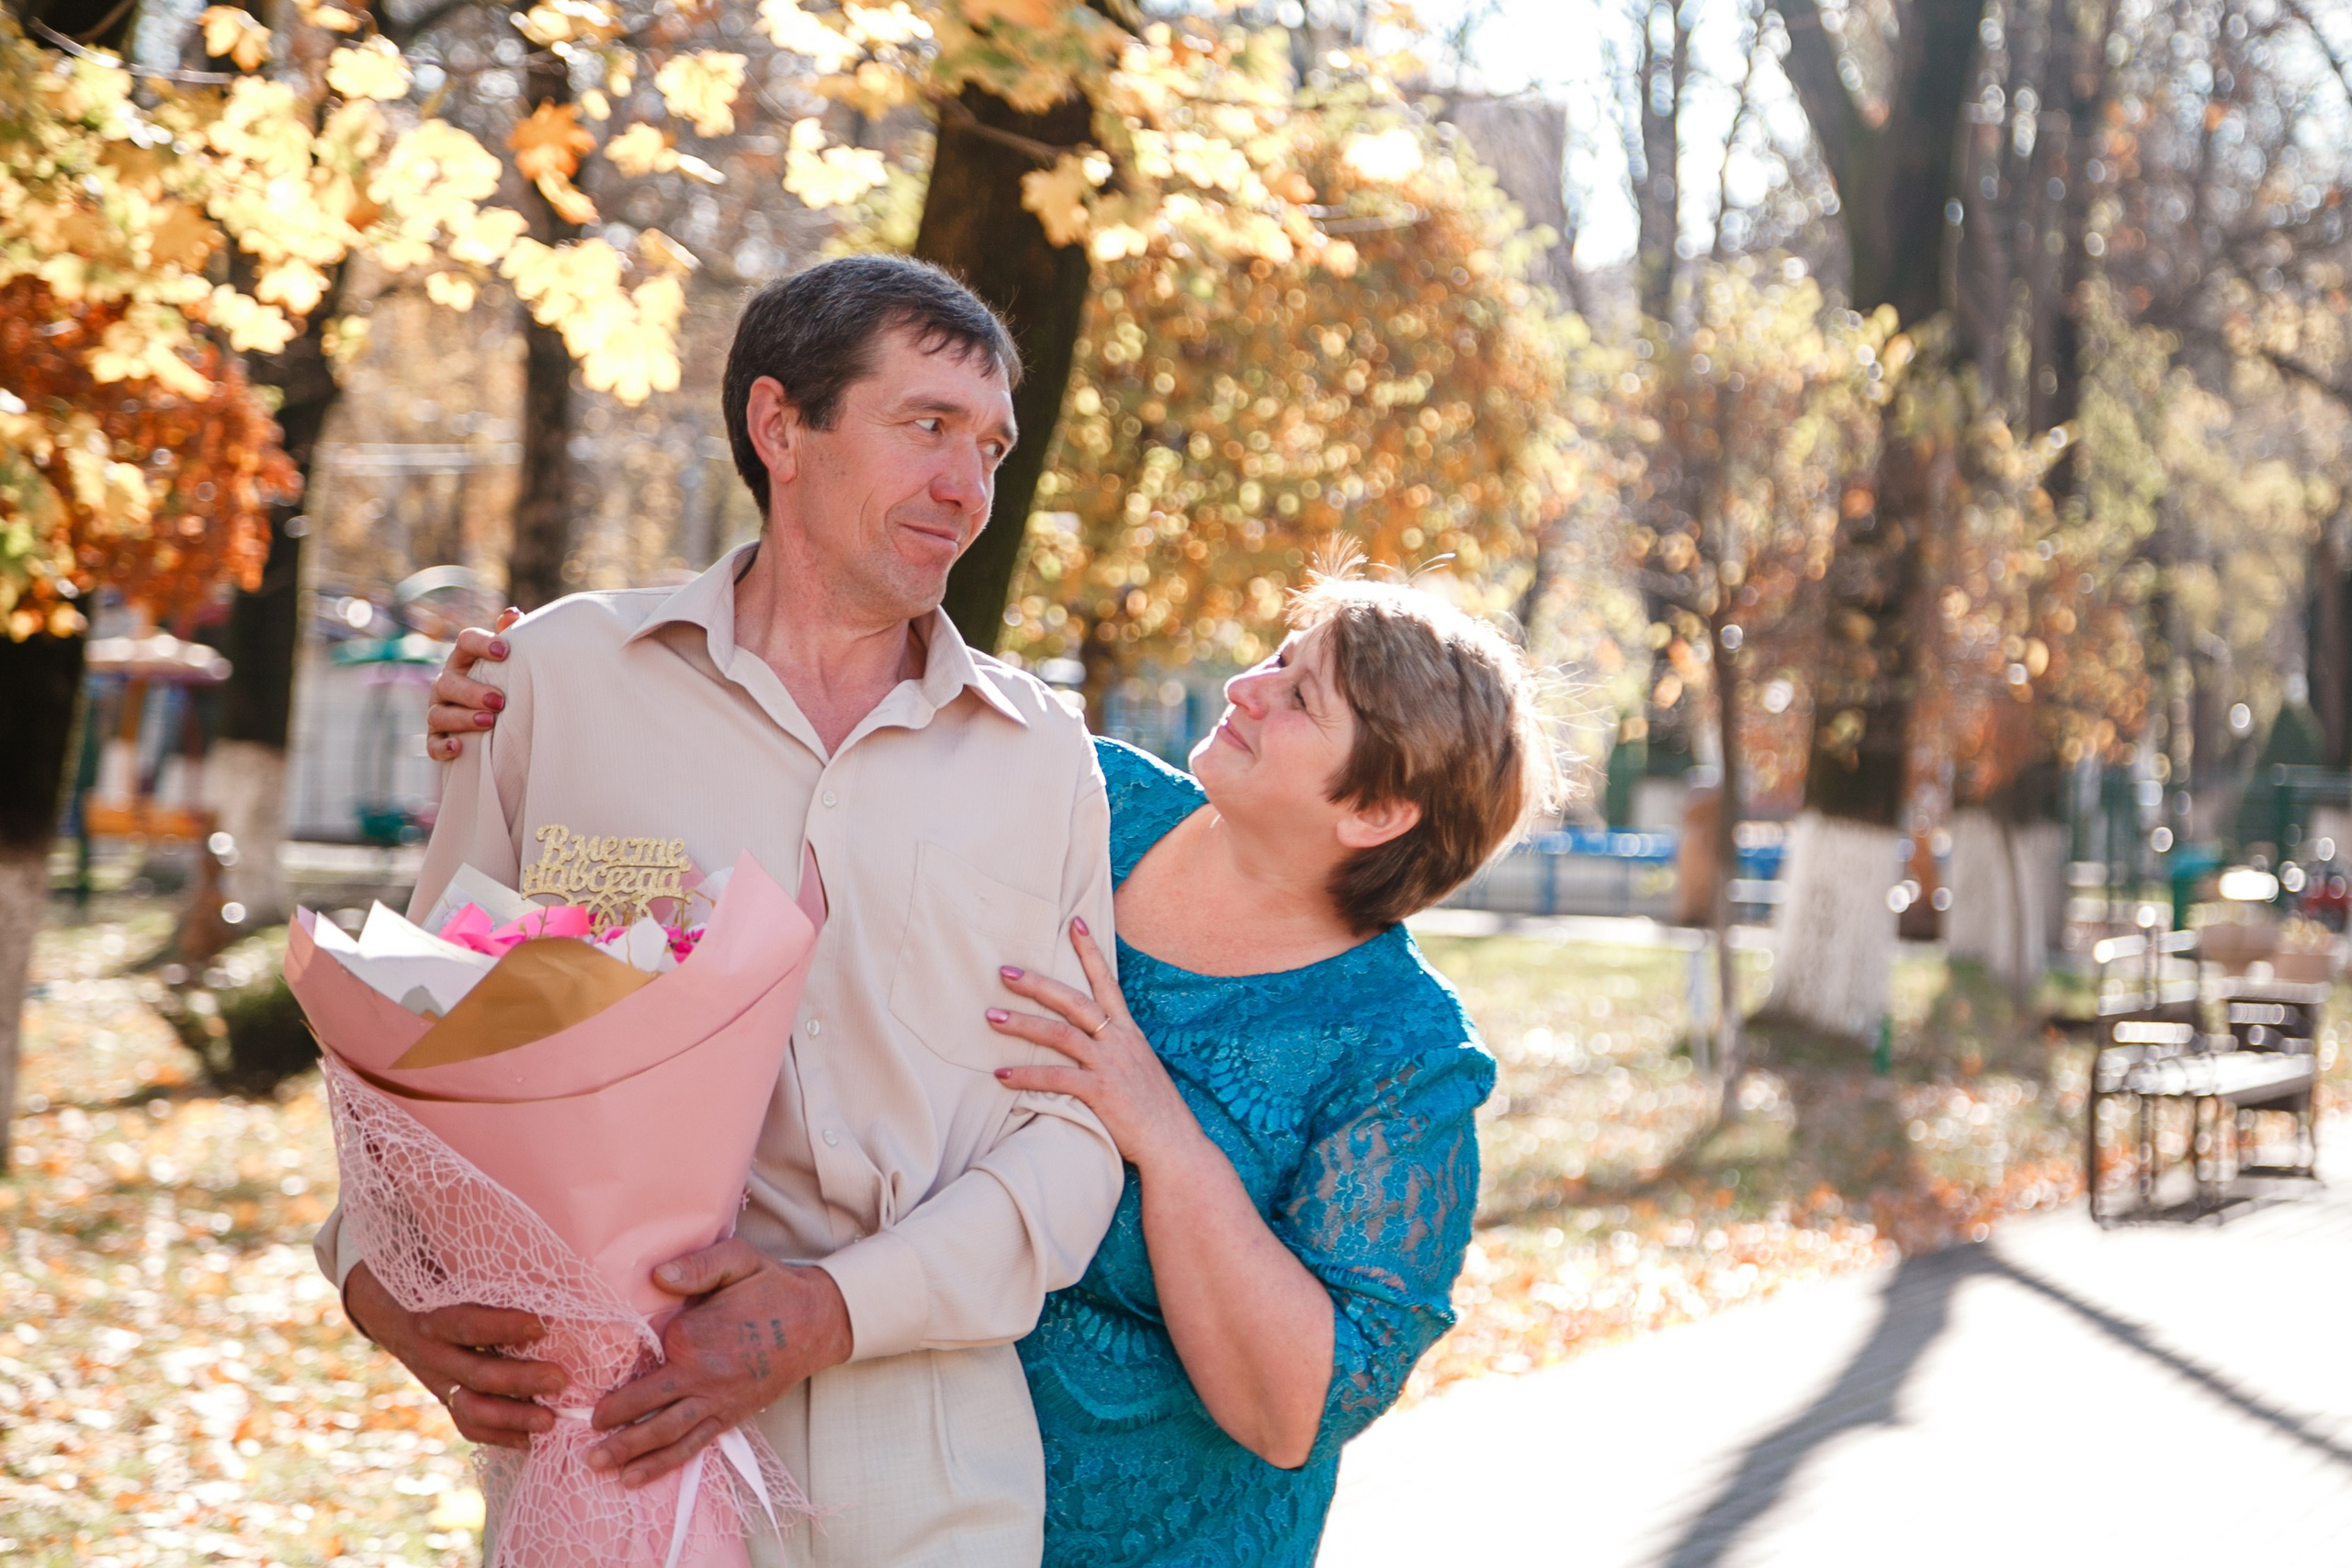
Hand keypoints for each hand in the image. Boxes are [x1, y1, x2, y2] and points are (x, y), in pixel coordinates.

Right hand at [344, 1261, 565, 1450]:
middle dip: (520, 1380)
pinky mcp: (443, 1397)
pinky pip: (466, 1424)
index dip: (502, 1327)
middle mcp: (432, 1353)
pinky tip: (529, 1442)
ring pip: (471, 1408)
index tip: (541, 1325)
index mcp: (432, 1315)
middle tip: (560, 1379)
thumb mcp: (445, 1267)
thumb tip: (541, 1266)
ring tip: (549, 1421)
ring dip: (512, 1417)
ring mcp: (436, 1380)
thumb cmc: (431, 1275)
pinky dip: (498, 1435)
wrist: (385, 1306)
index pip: (467, 1324)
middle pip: (476, 1374)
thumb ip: (481, 1271)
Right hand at [424, 608, 520, 761]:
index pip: (465, 642)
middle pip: (449, 682)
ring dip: (462, 718)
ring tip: (489, 722)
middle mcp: (447, 683)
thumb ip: (512, 639)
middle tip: (500, 700)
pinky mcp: (437, 739)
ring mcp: (439, 711)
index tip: (505, 652)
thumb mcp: (509, 665)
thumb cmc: (504, 685)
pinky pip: (432, 744)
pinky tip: (458, 748)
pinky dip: (442, 747)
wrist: (495, 728)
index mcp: (465, 660)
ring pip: (439, 713)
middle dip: (472, 691)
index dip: (482, 644)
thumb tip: (513, 613)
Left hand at [587, 1239, 851, 1488]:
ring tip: (598, 1466)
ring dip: (629, 1452)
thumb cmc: (772, 1288)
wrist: (817, 1321)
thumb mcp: (739, 1260)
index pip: (641, 1359)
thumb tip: (658, 1274)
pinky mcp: (730, 1417)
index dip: (610, 1371)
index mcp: (694, 1338)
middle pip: (646, 1408)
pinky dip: (664, 1464)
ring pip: (665, 1435)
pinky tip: (638, 1477)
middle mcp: (702, 1377)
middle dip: (610, 1428)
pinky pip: (692, 1446)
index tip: (581, 1381)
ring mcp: (717, 1402)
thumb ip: (697, 1267)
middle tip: (579, 1440)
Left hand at [988, 918, 1203, 1170]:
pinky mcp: (1100, 1092)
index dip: (1090, 952)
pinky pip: (1056, 1078)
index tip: (1074, 923)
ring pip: (1059, 1034)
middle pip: (1073, 1001)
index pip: (1107, 983)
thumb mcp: (1141, 1069)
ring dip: (1022, 1024)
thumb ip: (1116, 1051)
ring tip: (991, 1018)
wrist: (1174, 1144)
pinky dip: (1026, 1074)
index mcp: (1129, 1033)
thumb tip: (1093, 1042)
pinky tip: (1002, 1074)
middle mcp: (1119, 1041)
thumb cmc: (1155, 1112)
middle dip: (1037, 984)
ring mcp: (1110, 1065)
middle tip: (1005, 972)